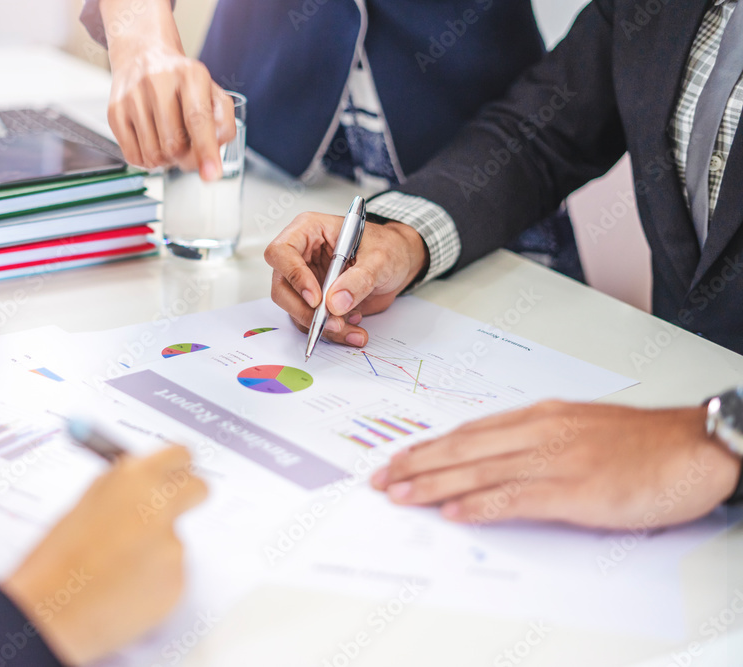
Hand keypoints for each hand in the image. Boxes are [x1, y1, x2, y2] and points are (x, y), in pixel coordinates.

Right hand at [2, 445, 206, 664]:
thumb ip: (121, 490)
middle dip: (189, 498)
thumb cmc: (57, 559)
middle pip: (198, 489)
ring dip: (156, 552)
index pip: (179, 455)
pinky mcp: (178, 580)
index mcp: (134, 478)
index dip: (178, 467)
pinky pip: (171, 575)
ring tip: (115, 570)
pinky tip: (123, 590)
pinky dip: (153, 582)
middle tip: (169, 513)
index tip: (177, 474)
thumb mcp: (86, 505)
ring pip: (175, 541)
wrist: (51, 612)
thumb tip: (143, 483)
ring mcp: (173, 544)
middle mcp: (160, 505)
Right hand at [107, 46, 235, 179]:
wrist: (142, 55)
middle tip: (188, 150)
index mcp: (190, 74)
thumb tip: (214, 152)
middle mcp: (158, 81)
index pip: (197, 119)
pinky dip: (147, 160)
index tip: (211, 174)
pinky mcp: (115, 112)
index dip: (206, 150)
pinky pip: (134, 157)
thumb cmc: (182, 81)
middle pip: (174, 146)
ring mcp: (132, 96)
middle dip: (186, 159)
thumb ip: (222, 123)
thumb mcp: (211, 92)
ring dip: (166, 160)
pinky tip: (152, 142)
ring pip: (154, 155)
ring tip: (169, 140)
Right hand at [264, 212, 427, 346]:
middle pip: (282, 287)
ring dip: (321, 326)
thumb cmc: (388, 247)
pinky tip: (352, 328)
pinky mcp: (314, 301)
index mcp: (309, 230)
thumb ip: (358, 279)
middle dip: (305, 311)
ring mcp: (305, 279)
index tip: (317, 299)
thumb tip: (335, 303)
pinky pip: (312, 321)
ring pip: (295, 309)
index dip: (294, 276)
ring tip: (350, 328)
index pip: (281, 251)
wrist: (399, 263)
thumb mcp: (379, 258)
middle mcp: (302, 255)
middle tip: (333, 322)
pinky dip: (330, 332)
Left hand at [370, 401, 741, 529]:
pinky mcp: (575, 489)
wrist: (694, 447)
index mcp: (539, 417)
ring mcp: (555, 459)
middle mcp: (539, 432)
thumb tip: (497, 459)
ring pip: (479, 471)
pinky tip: (453, 512)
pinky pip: (516, 497)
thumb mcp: (579, 431)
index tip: (398, 458)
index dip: (428, 447)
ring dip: (433, 484)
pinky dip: (480, 505)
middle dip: (416, 464)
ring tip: (399, 494)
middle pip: (463, 448)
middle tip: (381, 478)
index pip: (468, 432)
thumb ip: (537, 441)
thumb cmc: (641, 443)